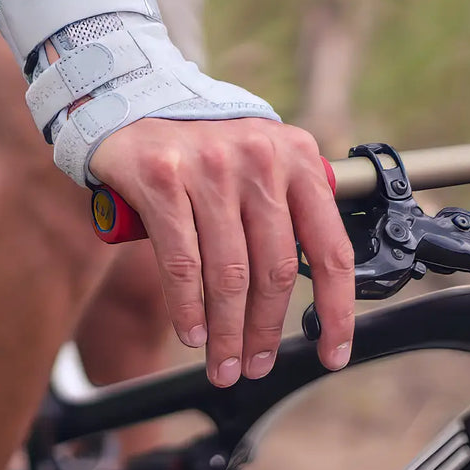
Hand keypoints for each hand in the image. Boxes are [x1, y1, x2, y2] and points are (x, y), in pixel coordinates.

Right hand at [90, 118, 355, 386]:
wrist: (133, 103)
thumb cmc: (205, 150)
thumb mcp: (261, 164)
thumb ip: (290, 210)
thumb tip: (317, 289)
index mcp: (298, 159)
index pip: (331, 248)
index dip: (337, 310)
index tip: (333, 352)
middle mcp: (260, 159)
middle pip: (274, 271)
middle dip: (264, 332)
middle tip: (254, 366)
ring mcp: (211, 167)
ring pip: (228, 274)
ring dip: (226, 332)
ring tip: (222, 364)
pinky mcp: (163, 178)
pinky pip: (183, 262)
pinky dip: (189, 309)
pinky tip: (192, 334)